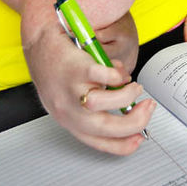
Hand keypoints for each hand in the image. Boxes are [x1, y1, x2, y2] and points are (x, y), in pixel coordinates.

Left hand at [23, 11, 153, 154]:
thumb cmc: (56, 69)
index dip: (125, 143)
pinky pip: (103, 76)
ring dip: (127, 96)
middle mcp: (69, 110)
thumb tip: (127, 103)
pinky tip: (117, 70)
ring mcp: (71, 90)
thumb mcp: (73, 97)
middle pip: (107, 128)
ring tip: (133, 86)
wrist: (39, 42)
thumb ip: (97, 103)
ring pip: (104, 104)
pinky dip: (117, 74)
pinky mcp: (76, 68)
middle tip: (147, 107)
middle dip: (135, 120)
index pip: (100, 142)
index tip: (140, 137)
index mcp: (70, 121)